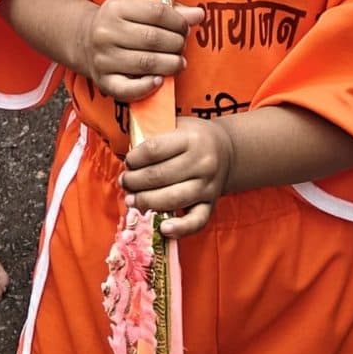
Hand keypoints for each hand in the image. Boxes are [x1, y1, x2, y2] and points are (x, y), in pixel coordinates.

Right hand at [77, 0, 201, 101]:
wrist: (83, 40)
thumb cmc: (118, 23)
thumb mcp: (136, 8)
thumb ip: (168, 11)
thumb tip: (199, 15)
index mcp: (115, 9)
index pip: (156, 12)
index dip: (178, 21)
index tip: (185, 27)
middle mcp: (106, 33)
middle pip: (152, 38)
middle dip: (176, 43)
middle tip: (182, 47)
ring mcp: (103, 59)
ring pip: (145, 63)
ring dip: (170, 65)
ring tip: (179, 63)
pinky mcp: (103, 81)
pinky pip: (128, 89)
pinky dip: (147, 87)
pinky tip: (160, 81)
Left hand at [120, 120, 233, 236]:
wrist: (228, 150)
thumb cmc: (194, 137)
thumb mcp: (178, 125)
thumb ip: (156, 136)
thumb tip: (129, 156)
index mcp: (191, 139)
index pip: (154, 149)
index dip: (135, 158)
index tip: (128, 162)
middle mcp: (203, 163)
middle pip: (159, 176)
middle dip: (135, 182)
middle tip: (124, 182)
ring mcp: (208, 186)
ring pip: (172, 199)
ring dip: (146, 202)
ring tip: (132, 200)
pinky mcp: (211, 204)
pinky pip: (196, 221)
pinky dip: (180, 228)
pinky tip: (163, 228)